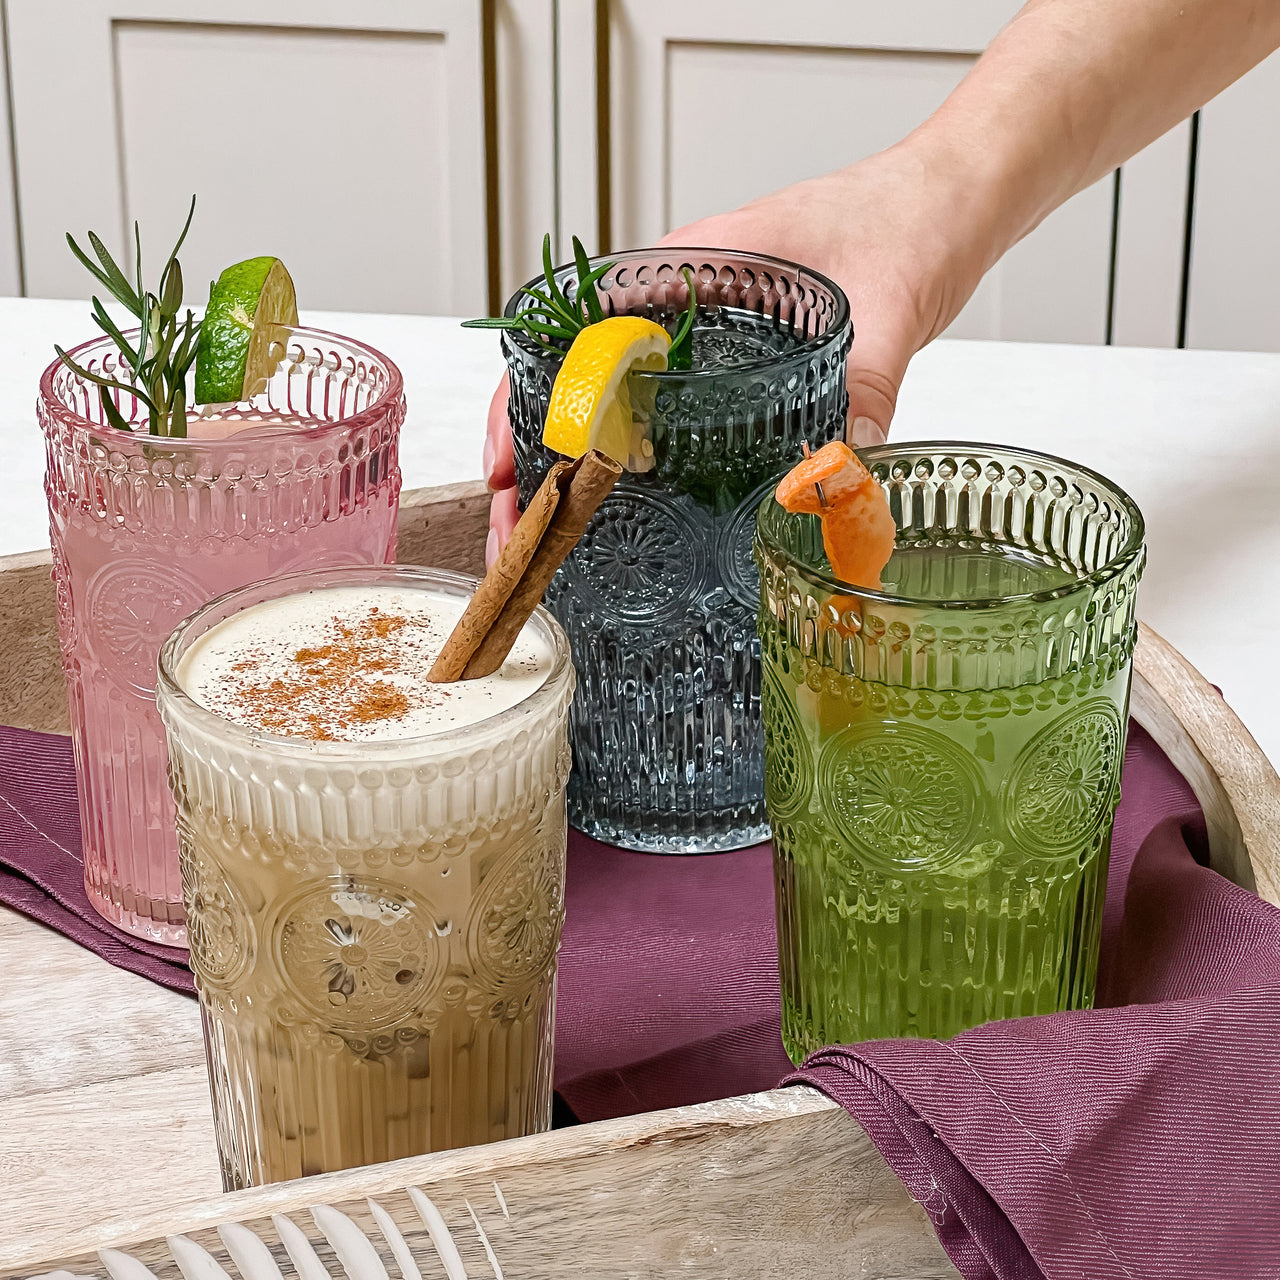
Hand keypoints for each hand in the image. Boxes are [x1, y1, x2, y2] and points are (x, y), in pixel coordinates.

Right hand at [483, 139, 985, 562]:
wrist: (954, 198)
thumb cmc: (908, 217)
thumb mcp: (887, 307)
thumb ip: (866, 390)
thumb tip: (838, 482)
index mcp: (686, 266)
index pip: (570, 332)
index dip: (522, 402)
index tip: (506, 467)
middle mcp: (678, 302)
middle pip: (574, 381)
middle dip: (536, 459)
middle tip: (519, 536)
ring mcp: (700, 333)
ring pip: (608, 402)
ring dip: (572, 469)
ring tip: (550, 537)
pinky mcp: (731, 360)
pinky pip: (658, 411)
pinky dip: (627, 461)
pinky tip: (626, 510)